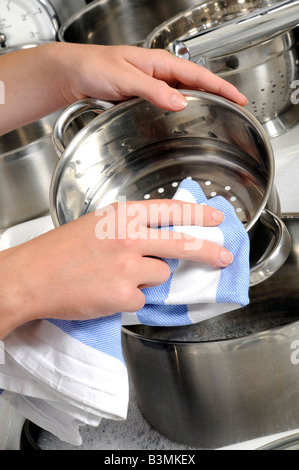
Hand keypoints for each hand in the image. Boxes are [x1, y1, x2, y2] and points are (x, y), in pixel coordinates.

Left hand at [0, 43, 246, 133]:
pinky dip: (184, 107)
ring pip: (185, 92)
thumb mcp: (125, 79)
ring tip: (220, 114)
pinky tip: (187, 117)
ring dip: (203, 102)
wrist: (74, 73)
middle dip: (218, 94)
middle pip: (196, 83)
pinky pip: (170, 101)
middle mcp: (159, 72)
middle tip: (236, 109)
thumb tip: (180, 102)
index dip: (221, 87)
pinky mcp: (144, 94)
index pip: (199, 75)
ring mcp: (153, 83)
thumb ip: (153, 90)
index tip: (239, 98)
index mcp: (159, 63)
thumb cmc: (94, 67)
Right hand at [0, 201, 231, 336]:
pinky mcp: (125, 294)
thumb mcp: (96, 225)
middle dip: (209, 250)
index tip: (216, 218)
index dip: (198, 214)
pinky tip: (106, 293)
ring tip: (113, 277)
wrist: (31, 277)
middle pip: (183, 243)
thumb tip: (156, 239)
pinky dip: (129, 300)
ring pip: (160, 275)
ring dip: (145, 279)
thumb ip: (128, 228)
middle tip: (225, 255)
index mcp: (122, 215)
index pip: (171, 210)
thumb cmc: (58, 251)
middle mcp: (130, 237)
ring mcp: (129, 266)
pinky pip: (142, 299)